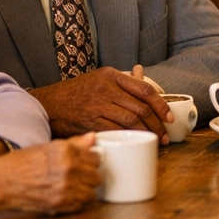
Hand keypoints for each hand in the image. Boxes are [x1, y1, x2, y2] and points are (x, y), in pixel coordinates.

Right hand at [0, 134, 101, 215]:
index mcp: (66, 151)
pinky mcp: (60, 204)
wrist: (0, 182)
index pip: (95, 158)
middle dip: (89, 176)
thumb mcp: (48, 147)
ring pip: (92, 191)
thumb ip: (74, 144)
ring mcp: (66, 188)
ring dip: (85, 190)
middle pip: (96, 175)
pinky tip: (69, 196)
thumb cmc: (21, 163)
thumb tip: (93, 137)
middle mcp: (69, 169)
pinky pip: (82, 204)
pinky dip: (78, 201)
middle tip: (78, 177)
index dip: (90, 161)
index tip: (84, 164)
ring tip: (73, 187)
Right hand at [30, 65, 173, 141]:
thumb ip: (122, 81)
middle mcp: (106, 89)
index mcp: (111, 76)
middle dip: (157, 123)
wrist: (50, 103)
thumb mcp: (99, 78)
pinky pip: (116, 131)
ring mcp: (98, 106)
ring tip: (156, 140)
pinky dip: (129, 138)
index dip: (160, 104)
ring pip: (130, 121)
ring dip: (146, 133)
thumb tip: (143, 76)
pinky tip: (136, 142)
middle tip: (165, 134)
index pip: (144, 89)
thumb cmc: (77, 92)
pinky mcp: (91, 122)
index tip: (169, 116)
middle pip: (140, 108)